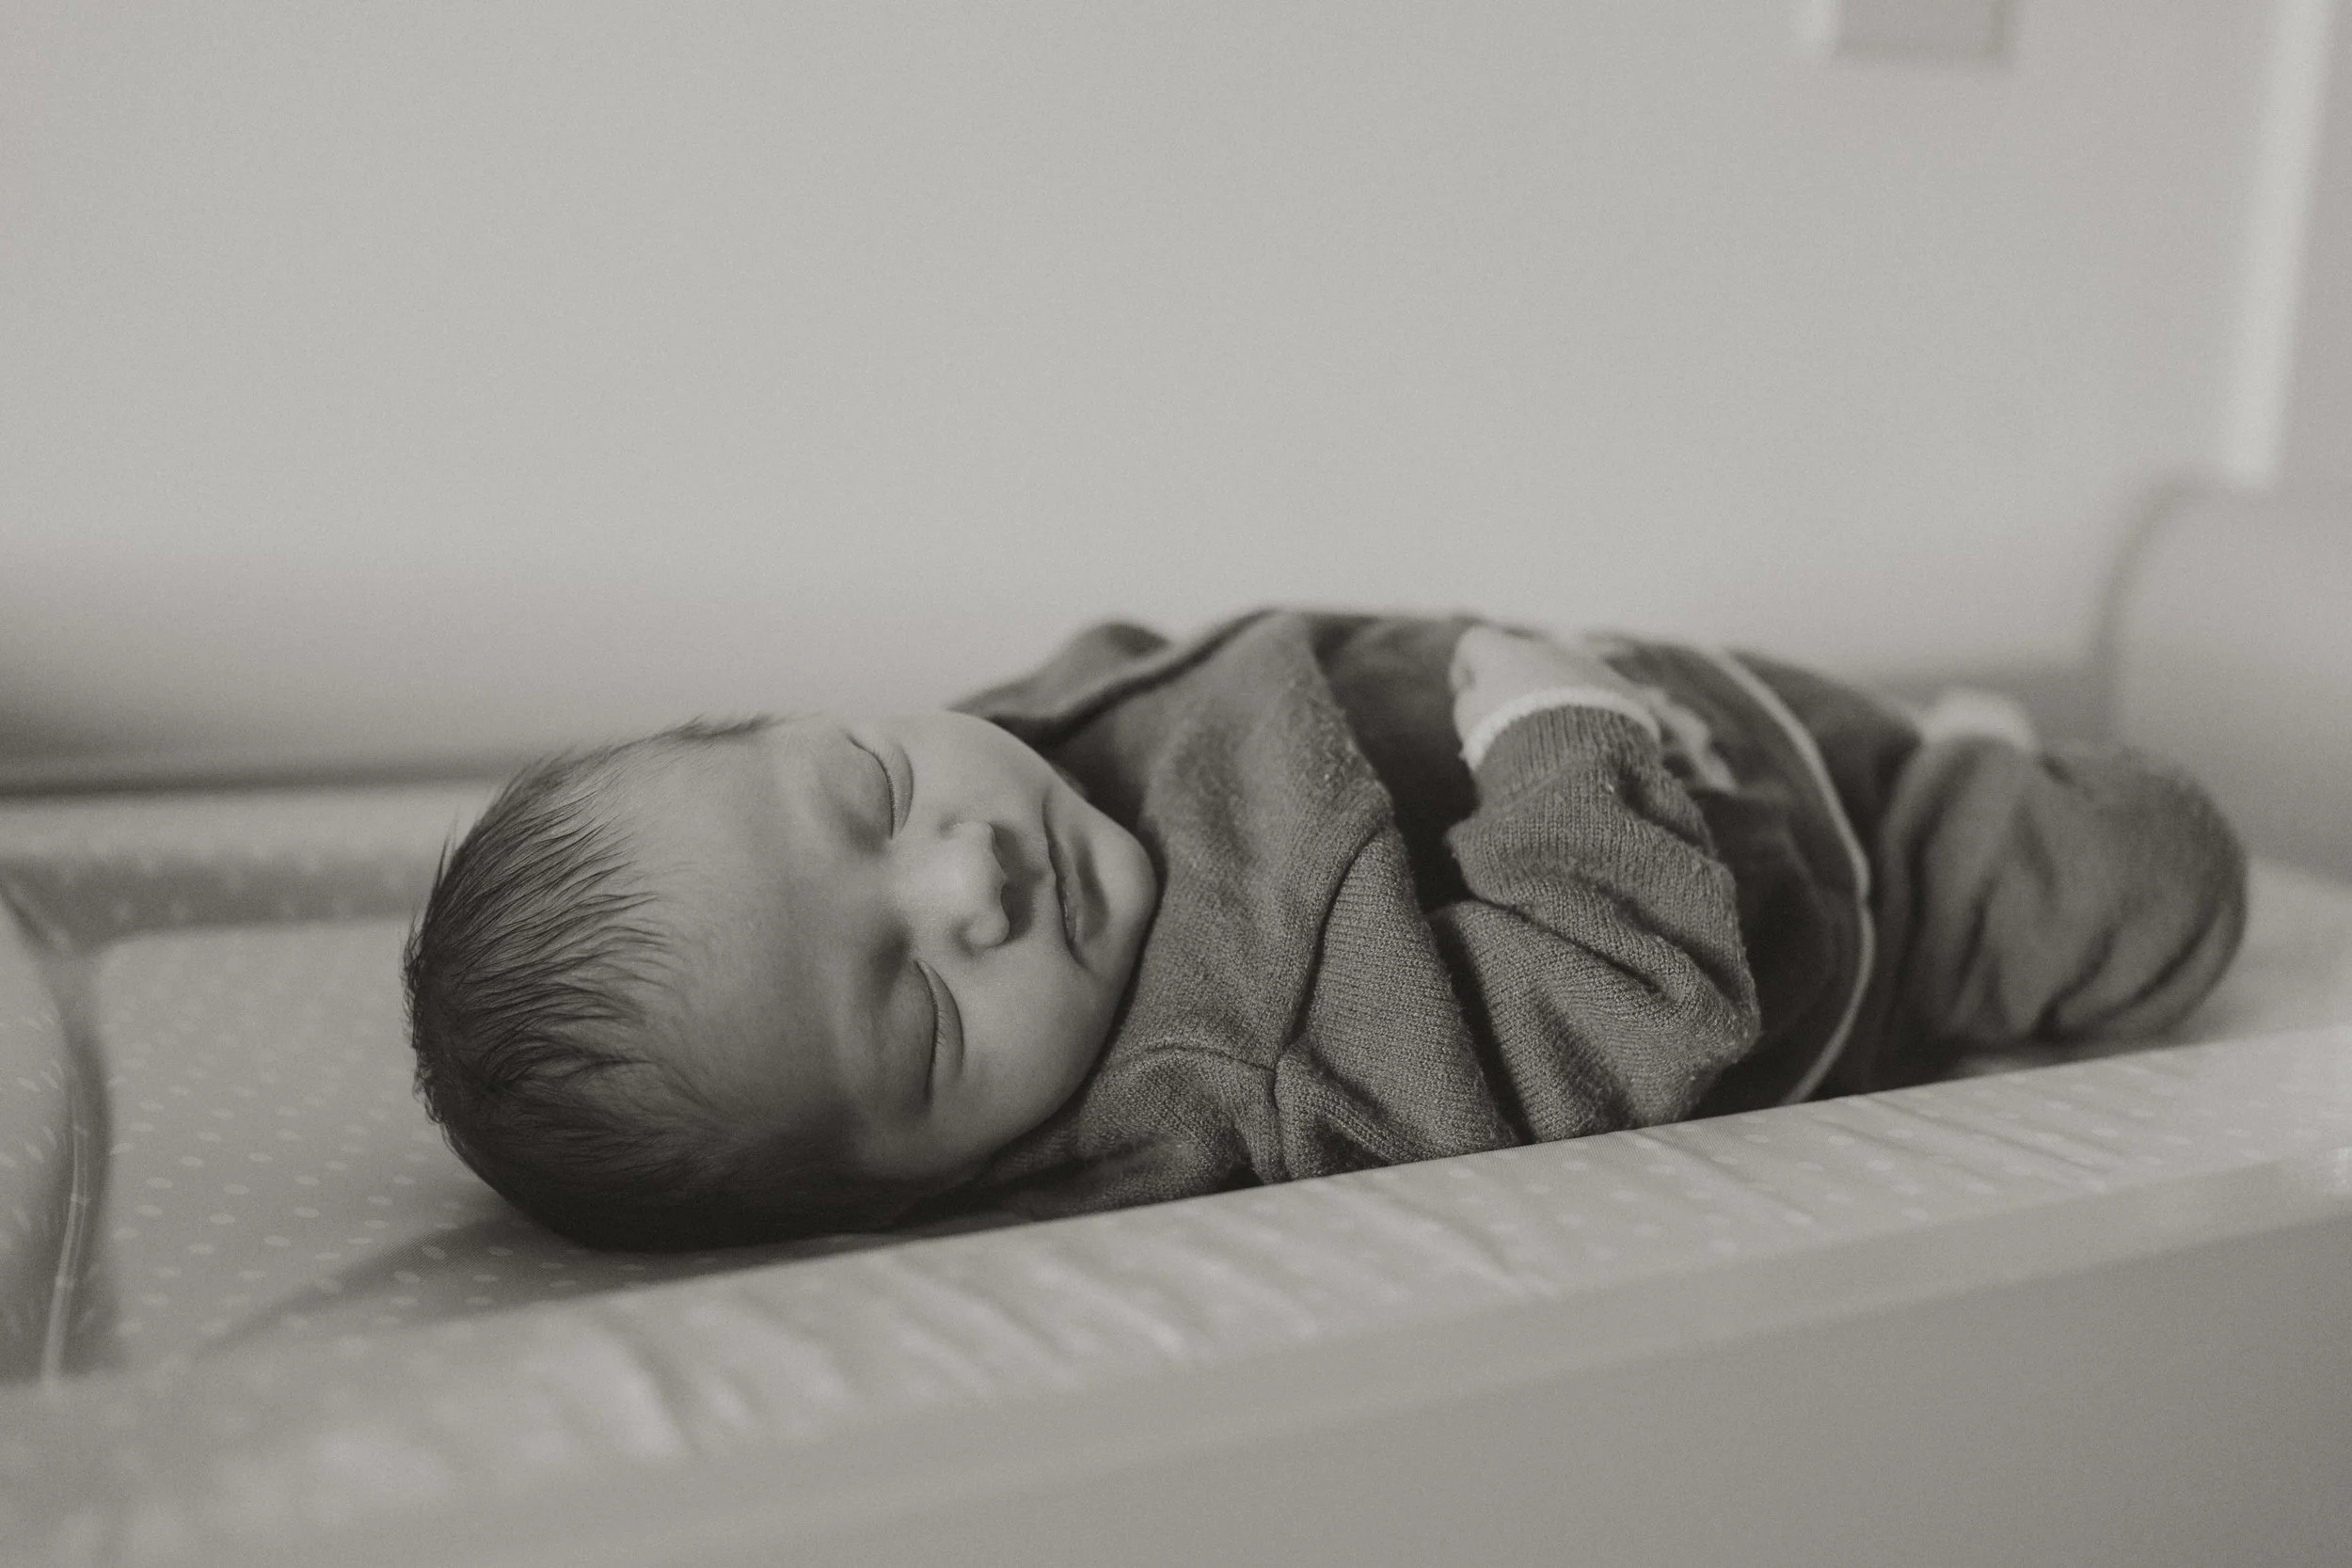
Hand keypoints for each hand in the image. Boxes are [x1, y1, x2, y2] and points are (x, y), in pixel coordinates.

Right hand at [1448, 624, 1643, 746]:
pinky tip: (1591, 748)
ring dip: (1559, 700)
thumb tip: (1476, 694)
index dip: (1467, 667)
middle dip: (1519, 686)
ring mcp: (1592, 668)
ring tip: (1557, 745)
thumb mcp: (1471, 725)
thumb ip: (1469, 702)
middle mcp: (1551, 651)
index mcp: (1507, 654)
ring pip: (1569, 678)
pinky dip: (1594, 717)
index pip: (1476, 642)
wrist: (1579, 761)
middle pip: (1526, 660)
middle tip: (1515, 727)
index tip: (1468, 694)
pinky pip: (1605, 698)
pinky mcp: (1627, 692)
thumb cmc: (1512, 742)